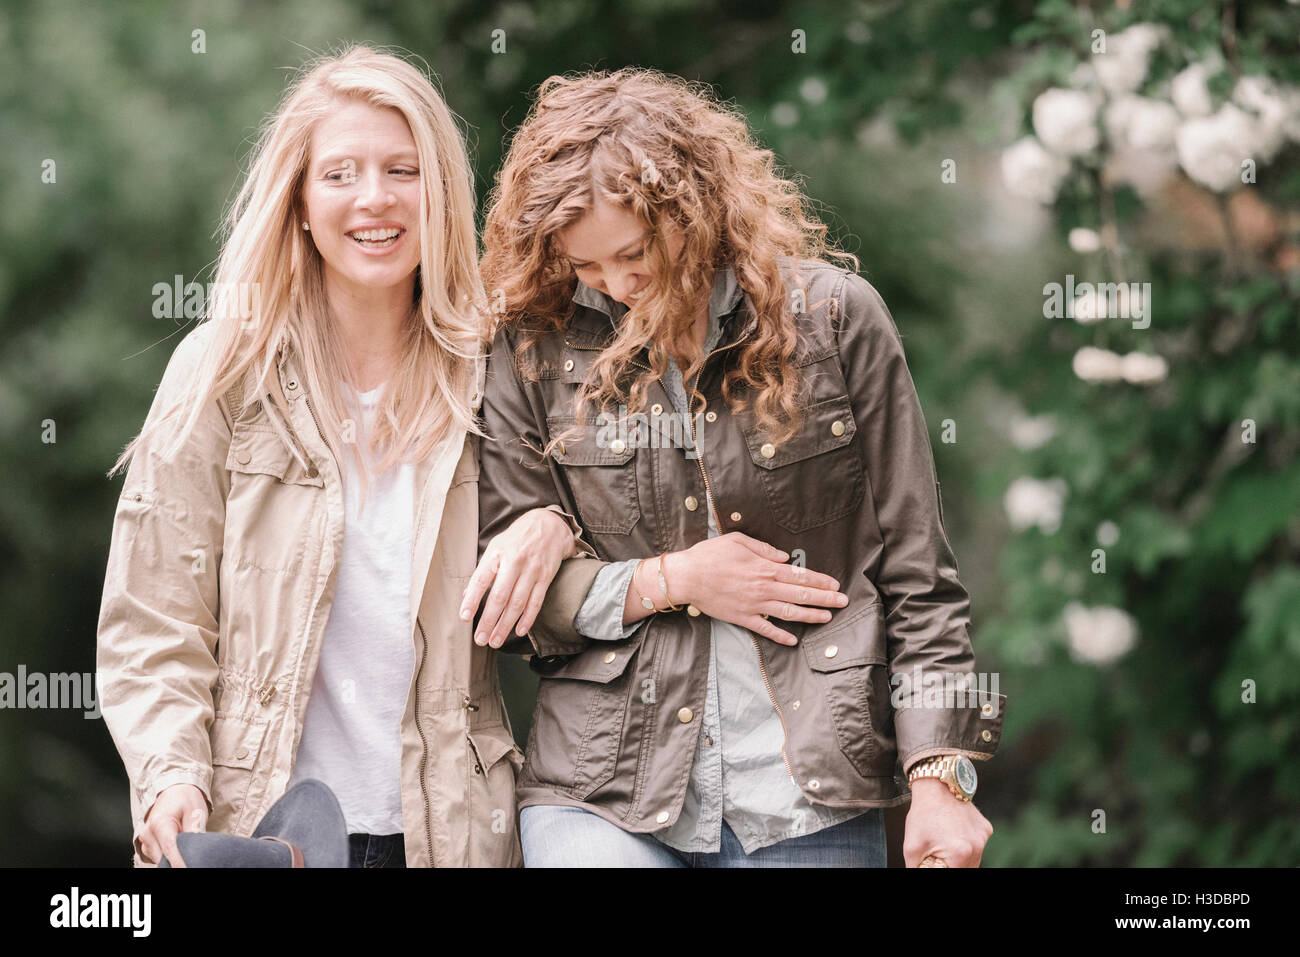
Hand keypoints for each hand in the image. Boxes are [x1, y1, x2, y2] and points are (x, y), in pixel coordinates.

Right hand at [137, 783, 208, 866]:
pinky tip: (178, 845)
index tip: (188, 868)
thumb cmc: (185, 799)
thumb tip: (196, 850)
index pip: (170, 850)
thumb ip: (194, 831)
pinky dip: (169, 855)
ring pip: (160, 859)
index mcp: (160, 823)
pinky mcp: (147, 846)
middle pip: (163, 857)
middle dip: (179, 859)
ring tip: (186, 843)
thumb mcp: (195, 811)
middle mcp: (148, 833)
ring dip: (173, 856)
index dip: (179, 863)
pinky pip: (158, 857)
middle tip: (194, 854)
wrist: (173, 792)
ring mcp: (145, 840)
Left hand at [461, 508, 580, 647]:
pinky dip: (528, 618)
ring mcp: (532, 570)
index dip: (472, 600)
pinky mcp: (546, 577)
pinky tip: (519, 631)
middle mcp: (515, 562)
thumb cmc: (518, 538)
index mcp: (498, 554)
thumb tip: (468, 594)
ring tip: (495, 641)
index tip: (464, 617)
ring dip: (506, 625)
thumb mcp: (496, 547)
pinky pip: (536, 601)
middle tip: (480, 639)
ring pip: (518, 603)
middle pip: (500, 596)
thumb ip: (483, 570)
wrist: (549, 525)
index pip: (481, 579)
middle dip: (489, 620)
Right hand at [665, 532, 846, 645]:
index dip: (820, 580)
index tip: (835, 584)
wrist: (687, 576)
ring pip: (789, 613)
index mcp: (765, 568)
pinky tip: (794, 640)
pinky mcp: (742, 618)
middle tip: (843, 602)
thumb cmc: (710, 555)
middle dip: (825, 599)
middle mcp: (764, 588)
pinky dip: (781, 636)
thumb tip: (785, 557)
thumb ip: (764, 549)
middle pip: (801, 595)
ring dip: (810, 616)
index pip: (800, 575)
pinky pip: (766, 629)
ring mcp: (754, 605)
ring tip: (827, 618)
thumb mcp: (738, 541)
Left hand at [902, 777, 992, 867]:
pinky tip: (953, 832)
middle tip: (938, 854)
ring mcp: (983, 837)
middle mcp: (977, 847)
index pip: (955, 874)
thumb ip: (917, 868)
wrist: (936, 784)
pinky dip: (967, 845)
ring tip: (944, 842)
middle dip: (952, 866)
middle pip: (967, 870)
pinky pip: (977, 845)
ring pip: (974, 860)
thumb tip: (919, 872)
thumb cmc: (923, 813)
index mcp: (960, 854)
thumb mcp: (912, 847)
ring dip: (960, 858)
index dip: (940, 869)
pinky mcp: (985, 829)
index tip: (933, 860)